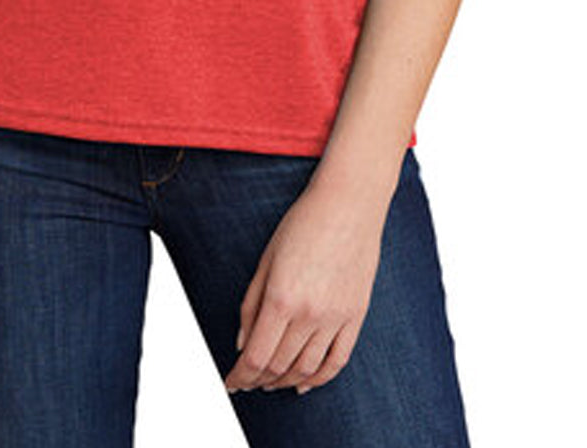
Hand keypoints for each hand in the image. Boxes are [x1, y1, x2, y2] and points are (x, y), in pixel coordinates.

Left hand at [223, 178, 384, 397]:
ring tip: (270, 383)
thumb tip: (242, 345)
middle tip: (247, 380)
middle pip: (279, 367)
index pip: (256, 358)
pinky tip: (304, 383)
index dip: (240, 377)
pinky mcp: (356, 316)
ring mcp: (335, 318)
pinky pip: (337, 361)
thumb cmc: (304, 222)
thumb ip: (250, 305)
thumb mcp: (266, 259)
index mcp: (281, 298)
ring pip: (306, 370)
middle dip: (258, 380)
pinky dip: (319, 379)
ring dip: (284, 382)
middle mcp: (309, 315)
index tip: (230, 383)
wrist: (349, 202)